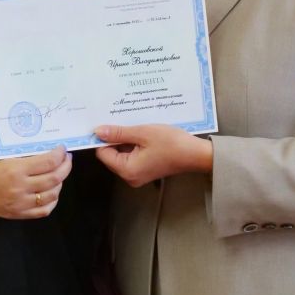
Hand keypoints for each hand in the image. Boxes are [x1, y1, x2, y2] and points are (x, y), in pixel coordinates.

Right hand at [0, 145, 71, 218]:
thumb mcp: (2, 155)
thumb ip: (23, 156)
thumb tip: (46, 151)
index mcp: (15, 169)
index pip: (49, 162)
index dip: (60, 155)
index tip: (63, 149)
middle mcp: (20, 187)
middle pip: (54, 178)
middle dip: (65, 166)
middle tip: (67, 159)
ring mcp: (20, 203)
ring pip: (52, 194)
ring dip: (60, 182)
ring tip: (59, 173)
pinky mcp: (18, 214)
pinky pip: (43, 210)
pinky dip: (52, 200)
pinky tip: (52, 192)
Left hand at [94, 124, 212, 186]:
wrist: (196, 154)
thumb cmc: (171, 143)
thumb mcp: (143, 133)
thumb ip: (119, 133)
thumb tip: (98, 131)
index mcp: (127, 170)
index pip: (103, 153)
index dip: (103, 137)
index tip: (104, 121)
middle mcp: (130, 176)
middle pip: (111, 154)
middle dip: (114, 137)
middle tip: (118, 118)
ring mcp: (138, 174)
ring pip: (122, 153)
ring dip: (125, 138)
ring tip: (131, 122)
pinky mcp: (145, 169)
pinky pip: (132, 155)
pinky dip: (133, 143)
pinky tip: (139, 130)